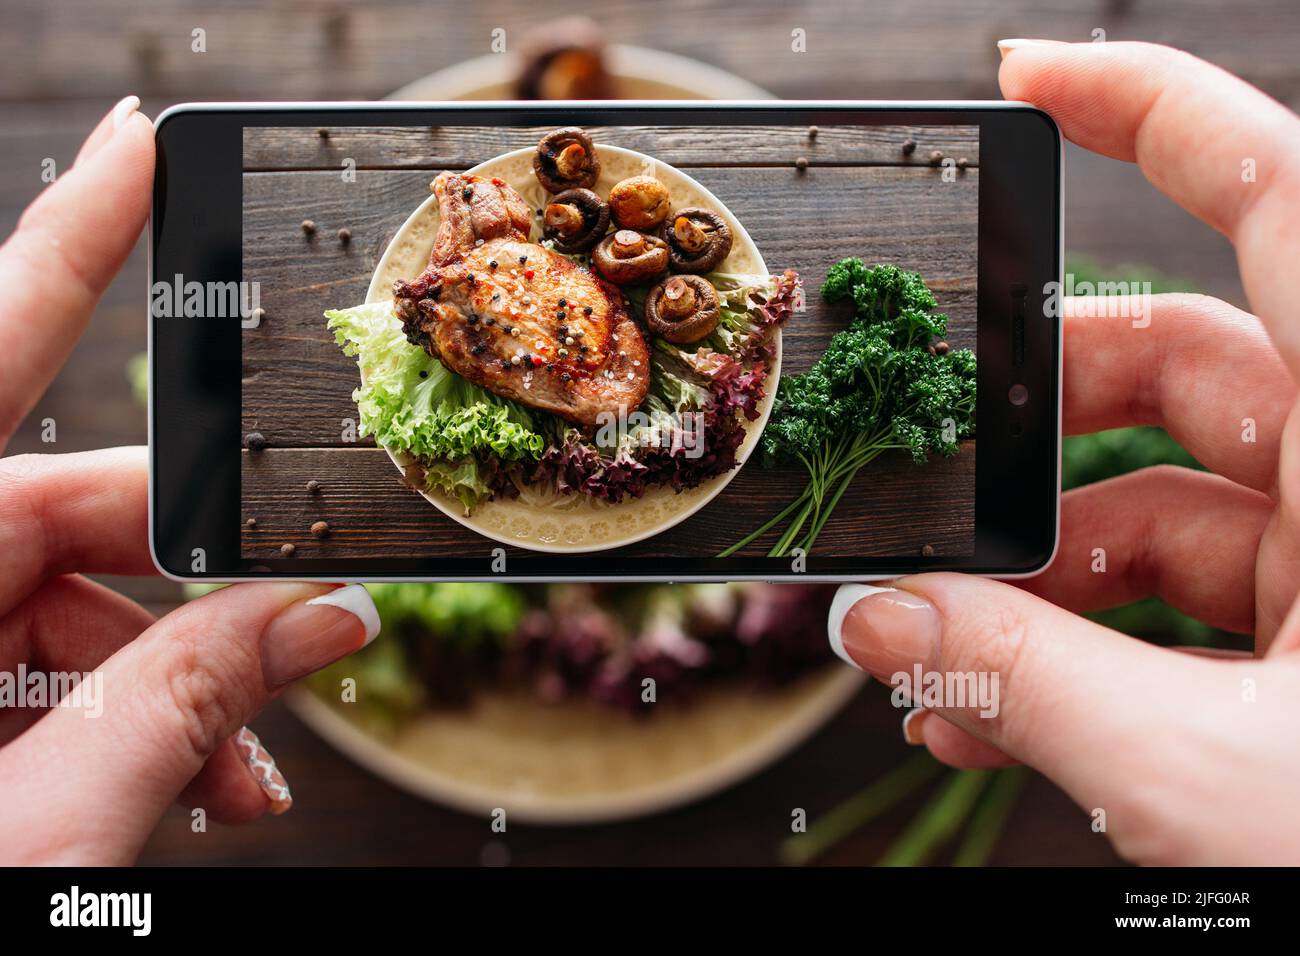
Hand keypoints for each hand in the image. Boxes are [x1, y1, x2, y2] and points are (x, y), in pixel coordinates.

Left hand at [0, 97, 379, 864]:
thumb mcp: (32, 830)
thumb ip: (179, 715)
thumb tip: (319, 623)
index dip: (70, 239)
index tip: (141, 150)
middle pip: (59, 510)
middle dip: (196, 588)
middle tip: (295, 645)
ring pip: (59, 605)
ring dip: (172, 687)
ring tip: (234, 783)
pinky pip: (29, 668)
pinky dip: (120, 724)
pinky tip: (186, 789)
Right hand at [827, 41, 1299, 864]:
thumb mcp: (1213, 772)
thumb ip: (1025, 687)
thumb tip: (884, 625)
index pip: (1281, 201)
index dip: (1153, 109)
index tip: (1029, 80)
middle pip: (1176, 368)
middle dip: (1024, 426)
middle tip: (924, 487)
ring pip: (1158, 502)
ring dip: (1031, 571)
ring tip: (939, 645)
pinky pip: (1175, 601)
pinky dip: (1078, 640)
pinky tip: (994, 701)